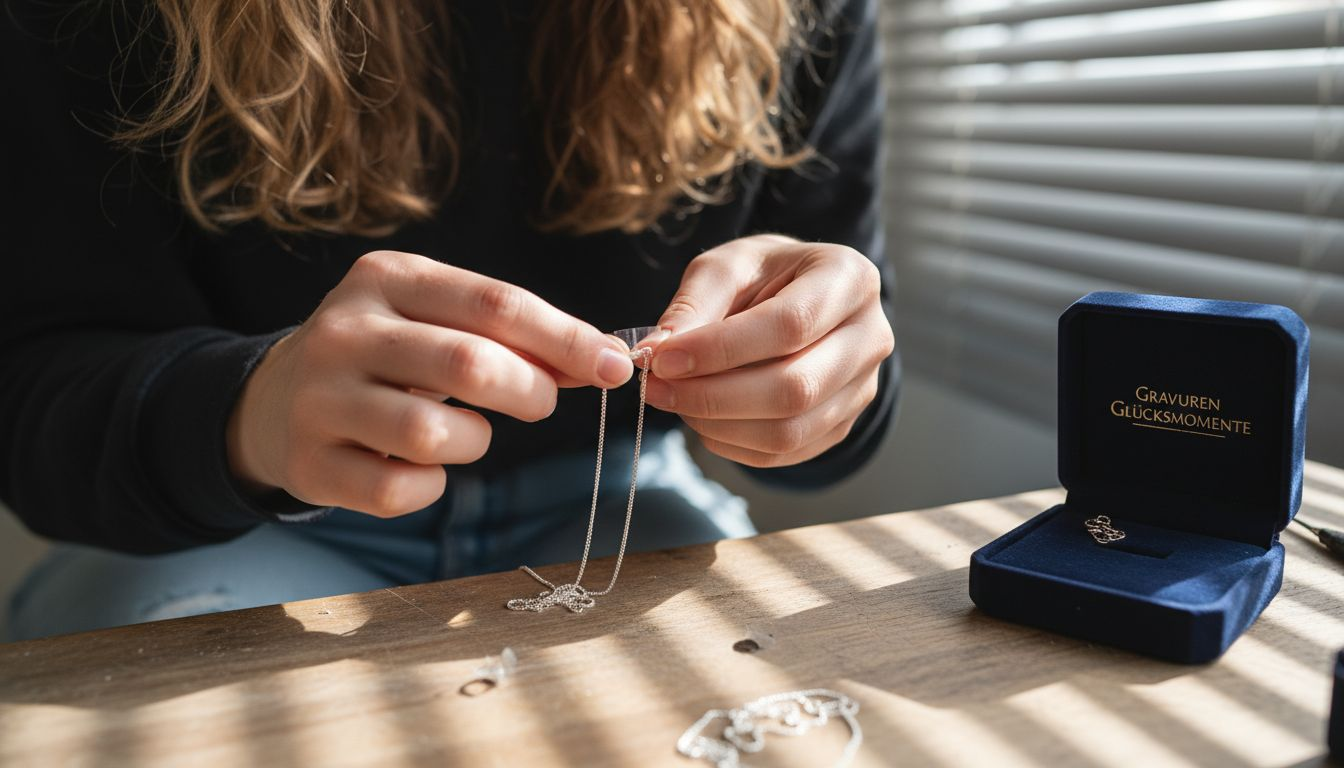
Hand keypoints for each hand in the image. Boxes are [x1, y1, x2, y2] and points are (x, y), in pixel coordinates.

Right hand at [226, 250, 633, 515]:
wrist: (275, 400)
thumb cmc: (386, 355)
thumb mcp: (436, 320)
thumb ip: (510, 334)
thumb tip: (602, 358)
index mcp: (387, 278)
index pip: (496, 304)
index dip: (566, 338)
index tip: (615, 365)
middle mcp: (345, 331)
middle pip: (469, 363)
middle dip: (530, 391)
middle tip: (540, 402)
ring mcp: (320, 398)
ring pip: (432, 433)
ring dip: (476, 441)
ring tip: (468, 433)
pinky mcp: (309, 462)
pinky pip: (399, 490)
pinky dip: (432, 486)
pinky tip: (423, 467)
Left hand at [646, 234, 891, 467]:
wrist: (798, 298)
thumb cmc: (763, 276)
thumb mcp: (726, 267)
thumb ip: (693, 305)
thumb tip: (658, 352)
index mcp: (849, 279)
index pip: (789, 325)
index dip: (721, 349)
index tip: (664, 359)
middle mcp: (870, 337)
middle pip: (795, 388)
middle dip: (714, 396)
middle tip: (656, 387)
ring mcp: (863, 388)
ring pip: (790, 431)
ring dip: (718, 425)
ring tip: (675, 400)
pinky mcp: (842, 424)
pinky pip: (785, 454)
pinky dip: (732, 444)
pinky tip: (702, 419)